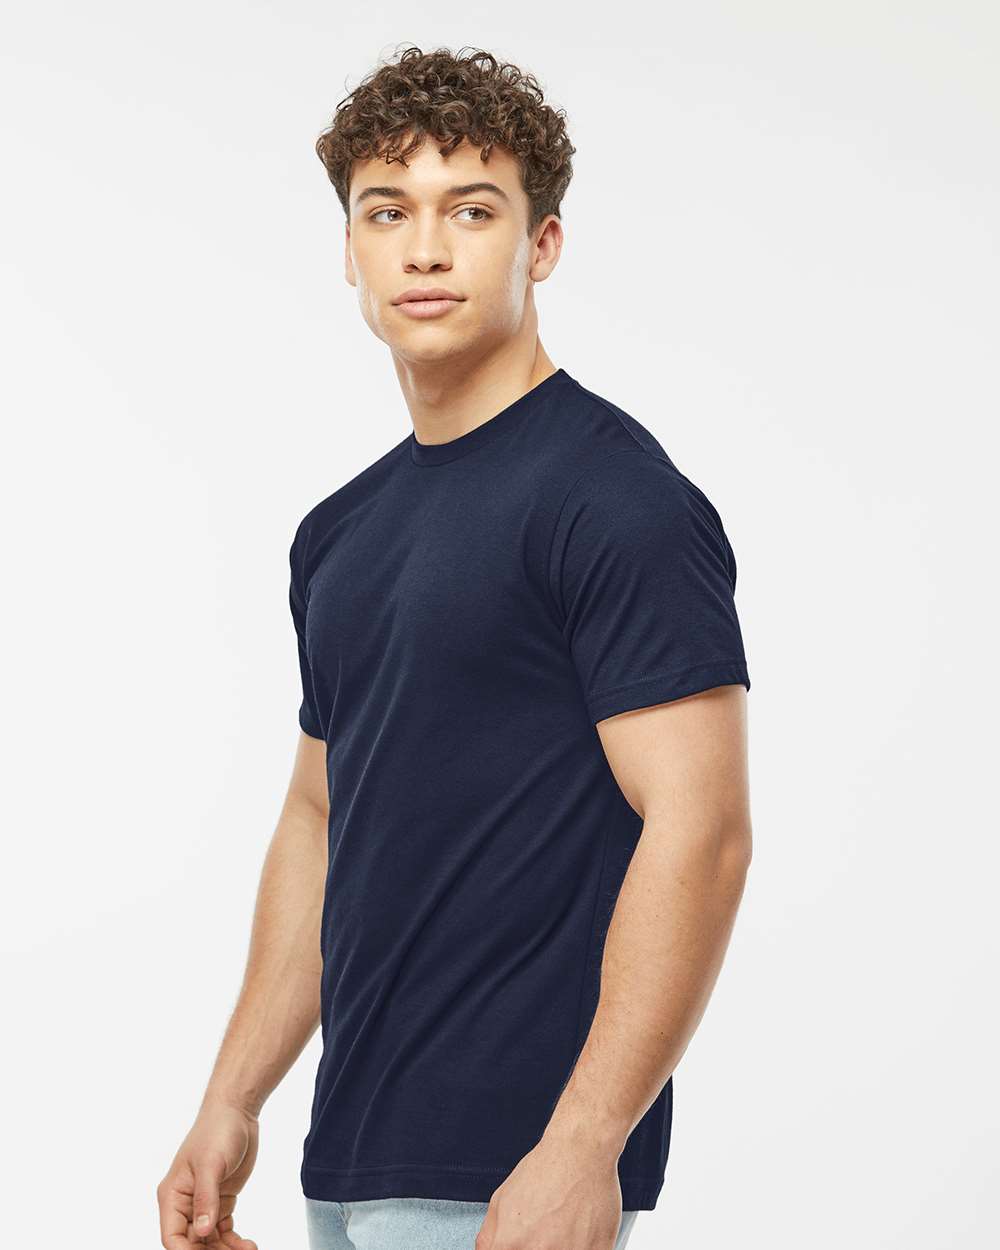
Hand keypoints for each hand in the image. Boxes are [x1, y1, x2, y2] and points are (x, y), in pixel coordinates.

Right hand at [157, 1097, 259, 1247]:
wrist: (237, 1112)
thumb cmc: (217, 1130)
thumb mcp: (211, 1164)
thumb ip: (205, 1199)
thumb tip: (202, 1232)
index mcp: (172, 1196)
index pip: (172, 1237)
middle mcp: (185, 1204)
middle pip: (192, 1243)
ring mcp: (203, 1203)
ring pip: (208, 1240)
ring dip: (225, 1249)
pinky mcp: (220, 1200)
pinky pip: (222, 1230)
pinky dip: (233, 1240)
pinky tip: (247, 1244)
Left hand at [475, 1125, 622, 1249]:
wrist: (580, 1152)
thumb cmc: (545, 1170)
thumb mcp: (500, 1200)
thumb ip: (489, 1239)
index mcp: (509, 1245)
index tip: (523, 1246)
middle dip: (540, 1248)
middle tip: (544, 1235)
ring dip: (560, 1247)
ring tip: (562, 1230)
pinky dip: (583, 1247)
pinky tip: (578, 1230)